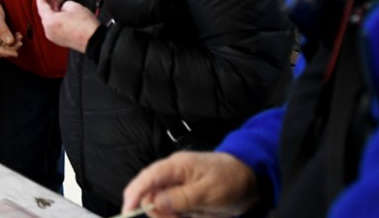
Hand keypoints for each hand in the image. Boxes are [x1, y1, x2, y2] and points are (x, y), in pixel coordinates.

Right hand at [0, 2, 23, 57]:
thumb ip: (3, 30)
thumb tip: (9, 42)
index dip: (6, 53)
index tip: (15, 53)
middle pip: (0, 50)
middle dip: (10, 48)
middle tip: (19, 43)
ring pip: (4, 47)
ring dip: (13, 44)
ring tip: (19, 37)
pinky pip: (6, 42)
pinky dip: (12, 41)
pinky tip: (17, 36)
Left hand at [34, 0, 98, 52]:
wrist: (93, 40)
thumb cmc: (84, 24)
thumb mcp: (73, 6)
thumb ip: (63, 4)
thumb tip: (62, 7)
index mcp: (49, 21)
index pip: (41, 6)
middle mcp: (48, 30)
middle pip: (45, 14)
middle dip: (49, 4)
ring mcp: (53, 36)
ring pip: (49, 21)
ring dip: (53, 11)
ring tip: (59, 3)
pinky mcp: (59, 40)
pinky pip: (54, 27)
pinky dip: (56, 19)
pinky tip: (62, 13)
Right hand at [122, 151, 259, 217]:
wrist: (250, 180)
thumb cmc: (231, 181)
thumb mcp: (208, 193)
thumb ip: (180, 198)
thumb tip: (153, 202)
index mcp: (175, 167)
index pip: (146, 178)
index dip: (134, 194)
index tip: (128, 212)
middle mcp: (171, 174)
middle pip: (149, 195)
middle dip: (158, 212)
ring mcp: (177, 186)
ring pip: (159, 205)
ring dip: (170, 216)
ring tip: (193, 216)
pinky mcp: (182, 196)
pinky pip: (172, 210)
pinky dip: (178, 216)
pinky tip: (195, 215)